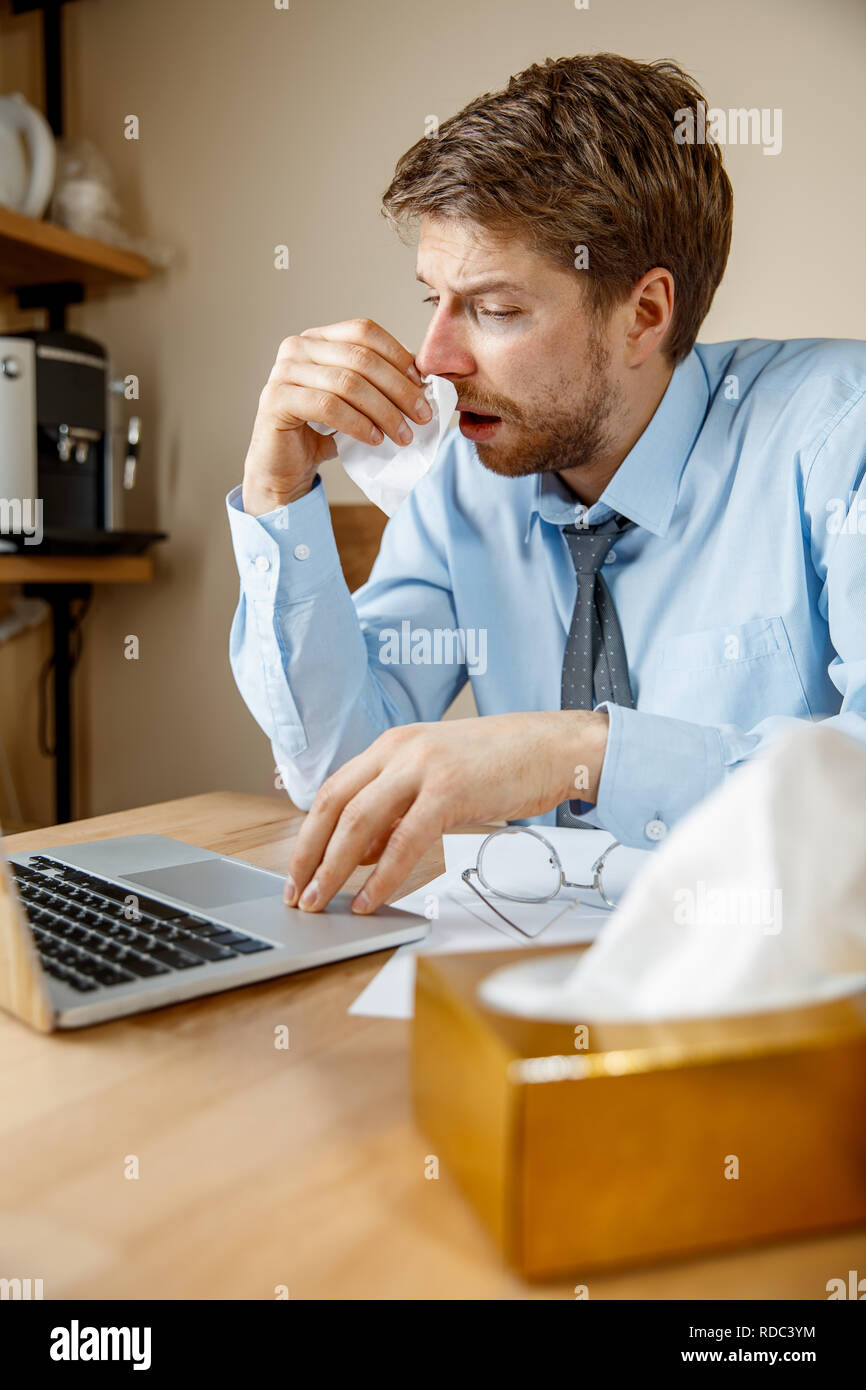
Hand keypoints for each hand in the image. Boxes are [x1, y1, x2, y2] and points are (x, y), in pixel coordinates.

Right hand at [241, 317, 433, 514]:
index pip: (364, 331)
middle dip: (399, 388)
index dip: (397, 355)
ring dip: (384, 411)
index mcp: (318, 338)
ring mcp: (284, 371)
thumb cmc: (321, 432)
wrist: (285, 467)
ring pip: (348, 383)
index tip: (422, 385)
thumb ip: (378, 382)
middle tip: (422, 416)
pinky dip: (358, 424)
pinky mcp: (277, 400)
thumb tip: (421, 376)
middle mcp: (298, 346)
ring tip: (403, 435)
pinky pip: (328, 406)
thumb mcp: (355, 401)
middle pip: (361, 358)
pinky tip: (374, 439)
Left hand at [283, 710, 609, 913]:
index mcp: (392, 744)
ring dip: (332, 868)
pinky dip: (381, 876)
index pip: (332, 790)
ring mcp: (422, 767)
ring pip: (358, 822)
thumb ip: (397, 811)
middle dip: (308, 854)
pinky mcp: (449, 790)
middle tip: (296, 895)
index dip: (308, 834)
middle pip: (333, 804)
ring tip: (320, 903)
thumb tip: (359, 854)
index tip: (297, 870)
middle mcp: (398, 749)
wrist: (556, 747)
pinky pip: (403, 841)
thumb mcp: (437, 781)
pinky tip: (369, 900)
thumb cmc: (502, 766)